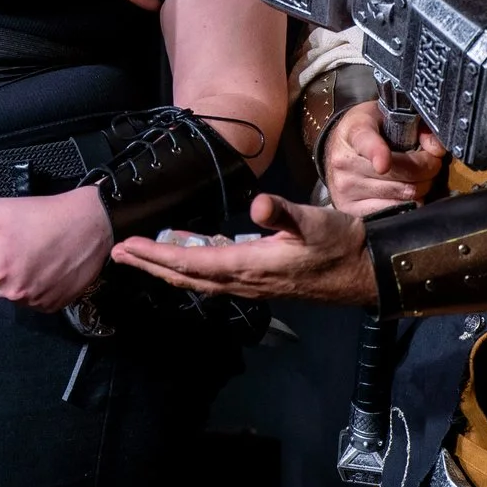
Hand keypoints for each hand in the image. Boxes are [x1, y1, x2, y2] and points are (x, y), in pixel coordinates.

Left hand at [0, 188, 113, 312]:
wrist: (88, 224)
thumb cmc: (41, 214)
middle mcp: (13, 293)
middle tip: (15, 247)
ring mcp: (35, 301)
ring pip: (14, 295)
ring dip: (18, 279)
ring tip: (34, 254)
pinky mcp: (54, 305)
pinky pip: (34, 300)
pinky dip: (37, 286)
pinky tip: (48, 265)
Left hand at [110, 193, 376, 305]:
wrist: (368, 269)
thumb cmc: (341, 243)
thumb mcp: (314, 220)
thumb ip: (282, 211)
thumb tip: (256, 204)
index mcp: (250, 266)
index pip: (192, 263)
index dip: (157, 256)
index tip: (128, 249)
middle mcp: (246, 280)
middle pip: (187, 275)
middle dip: (151, 264)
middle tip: (119, 254)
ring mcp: (253, 282)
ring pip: (200, 277)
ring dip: (169, 266)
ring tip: (142, 253)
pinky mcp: (262, 278)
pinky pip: (217, 274)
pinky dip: (195, 263)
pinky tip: (190, 247)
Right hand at [321, 101, 446, 215]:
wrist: (338, 147)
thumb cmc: (369, 129)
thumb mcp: (389, 115)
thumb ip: (418, 126)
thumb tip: (437, 149)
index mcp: (355, 131)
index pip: (366, 143)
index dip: (377, 154)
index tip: (383, 165)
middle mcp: (345, 162)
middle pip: (401, 174)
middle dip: (427, 169)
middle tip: (430, 162)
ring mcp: (345, 188)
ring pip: (403, 196)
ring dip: (421, 186)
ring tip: (417, 176)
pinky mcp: (349, 208)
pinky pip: (393, 212)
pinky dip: (408, 203)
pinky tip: (405, 191)